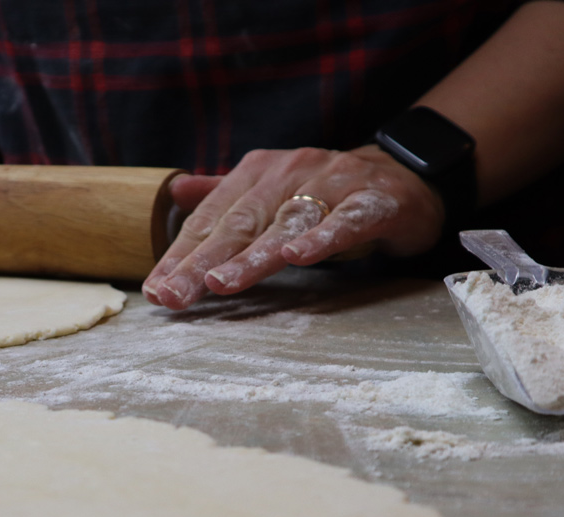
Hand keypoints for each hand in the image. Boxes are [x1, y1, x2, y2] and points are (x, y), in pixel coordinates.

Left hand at [142, 145, 446, 309]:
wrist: (408, 176)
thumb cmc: (330, 193)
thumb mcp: (273, 191)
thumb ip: (226, 196)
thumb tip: (176, 193)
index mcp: (259, 172)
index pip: (211, 219)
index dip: (181, 254)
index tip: (156, 290)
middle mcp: (289, 173)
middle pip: (238, 224)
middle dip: (201, 262)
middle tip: (173, 296)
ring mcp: (331, 184)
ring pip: (284, 224)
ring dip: (251, 256)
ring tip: (220, 282)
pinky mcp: (372, 201)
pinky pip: (343, 221)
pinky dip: (321, 238)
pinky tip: (298, 258)